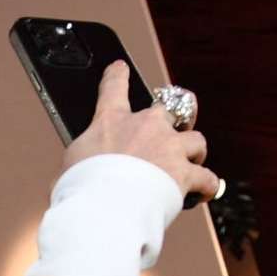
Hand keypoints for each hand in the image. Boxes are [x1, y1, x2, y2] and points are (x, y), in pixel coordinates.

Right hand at [63, 62, 217, 202]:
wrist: (106, 208)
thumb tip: (79, 170)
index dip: (117, 76)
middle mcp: (145, 127)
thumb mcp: (70, 165)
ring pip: (195, 140)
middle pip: (169, 109)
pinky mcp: (185, 173)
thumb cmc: (82, 189)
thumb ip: (81, 159)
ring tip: (190, 165)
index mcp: (111, 121)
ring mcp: (169, 148)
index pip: (113, 87)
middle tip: (171, 133)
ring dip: (194, 152)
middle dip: (172, 120)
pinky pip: (205, 177)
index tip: (120, 68)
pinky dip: (206, 185)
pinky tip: (202, 192)